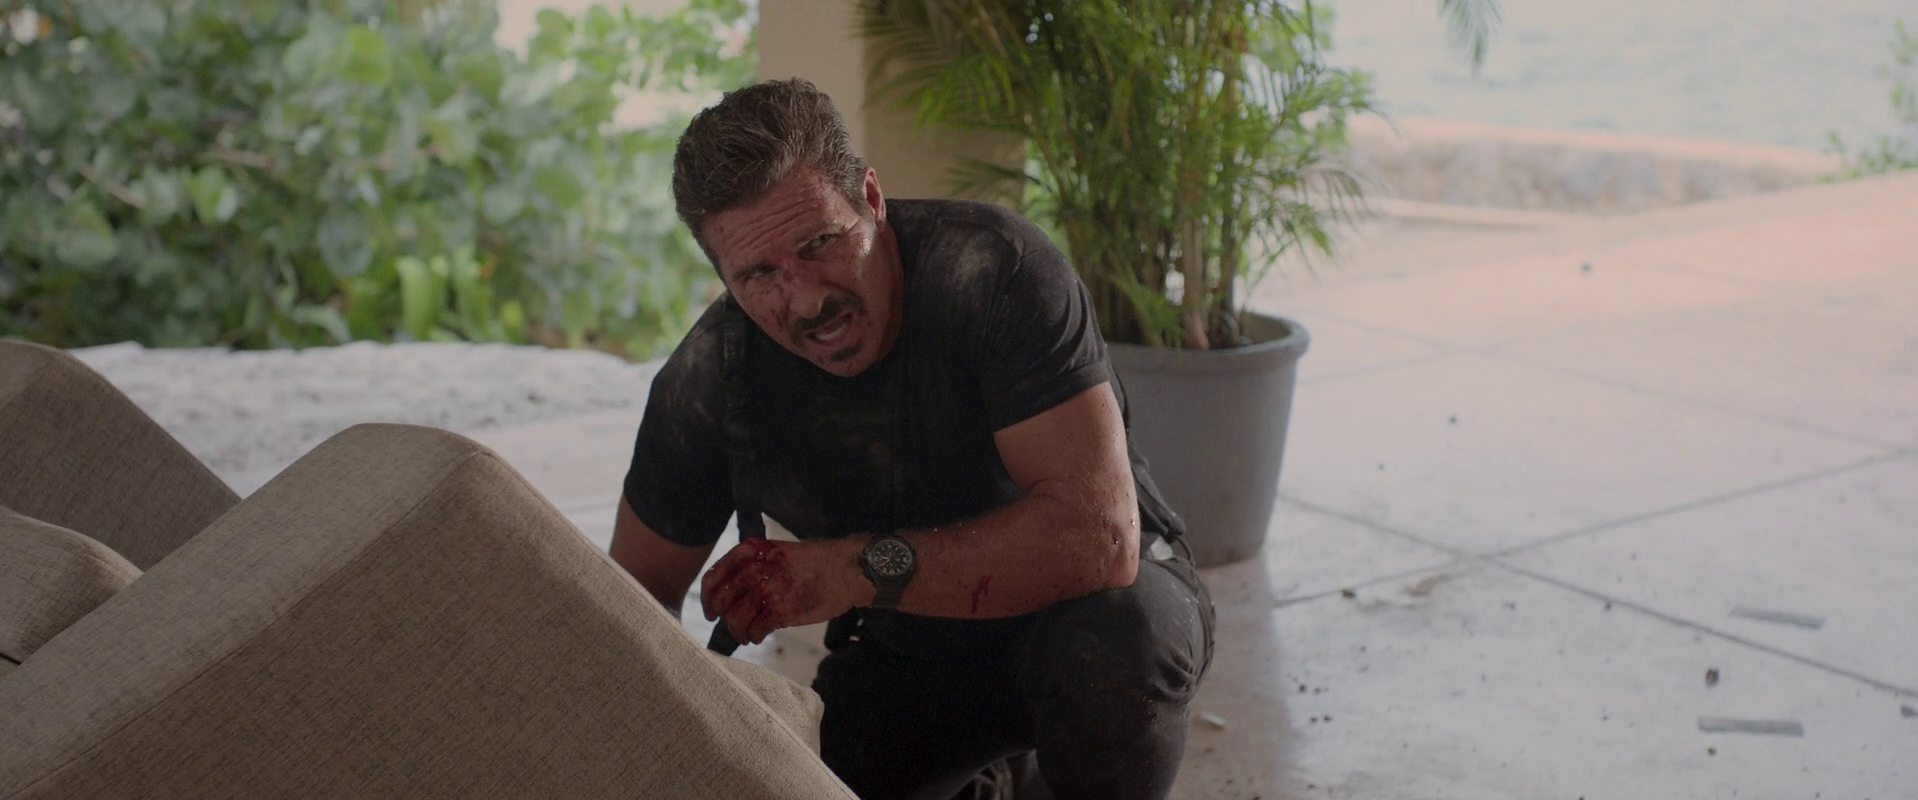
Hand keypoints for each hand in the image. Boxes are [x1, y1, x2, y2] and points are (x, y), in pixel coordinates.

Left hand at [701, 538, 868, 645]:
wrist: (843, 570)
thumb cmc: (812, 562)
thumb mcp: (775, 553)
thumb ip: (752, 567)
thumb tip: (733, 594)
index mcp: (749, 552)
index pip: (714, 577)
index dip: (708, 599)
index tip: (710, 612)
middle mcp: (753, 569)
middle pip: (722, 601)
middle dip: (724, 619)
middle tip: (734, 626)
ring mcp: (766, 590)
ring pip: (735, 619)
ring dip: (738, 632)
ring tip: (747, 635)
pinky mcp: (779, 610)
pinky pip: (755, 629)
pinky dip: (754, 636)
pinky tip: (759, 635)